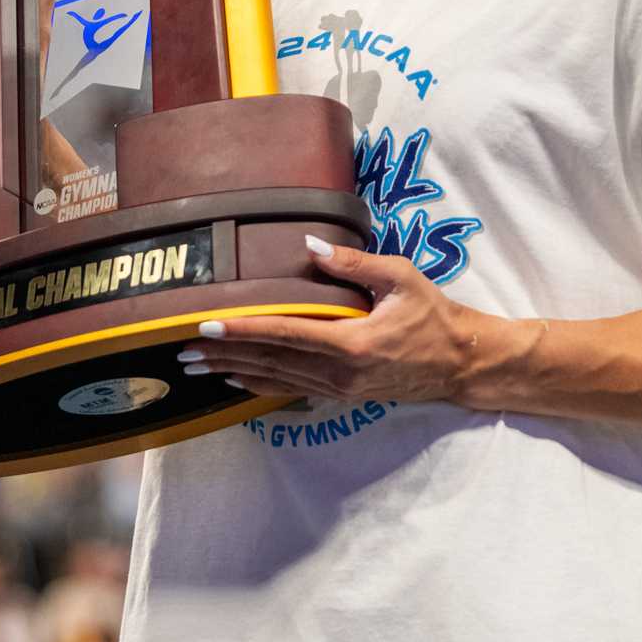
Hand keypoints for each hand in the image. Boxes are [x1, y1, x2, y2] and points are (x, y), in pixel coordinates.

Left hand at [179, 238, 504, 408]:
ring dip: (233, 371)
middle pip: (269, 362)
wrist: (459, 363)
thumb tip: (309, 245)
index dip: (242, 329)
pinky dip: (258, 385)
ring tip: (197, 365)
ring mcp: (338, 390)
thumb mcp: (400, 278)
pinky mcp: (341, 395)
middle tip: (182, 348)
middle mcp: (338, 373)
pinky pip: (290, 390)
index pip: (283, 333)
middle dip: (223, 355)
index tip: (206, 325)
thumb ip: (353, 263)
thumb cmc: (432, 315)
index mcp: (351, 343)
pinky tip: (235, 381)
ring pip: (274, 380)